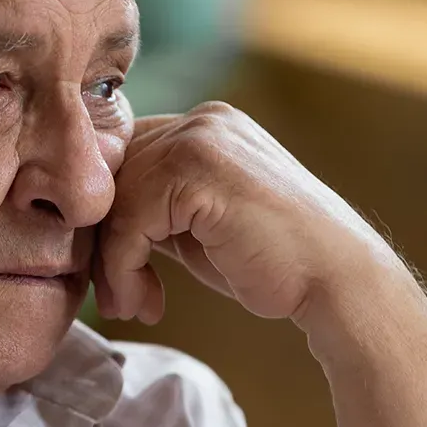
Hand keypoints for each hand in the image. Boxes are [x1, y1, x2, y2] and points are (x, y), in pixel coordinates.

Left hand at [94, 102, 409, 324]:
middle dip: (105, 242)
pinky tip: (145, 304)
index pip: (124, 159)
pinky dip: (123, 270)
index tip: (117, 273)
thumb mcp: (197, 223)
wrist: (338, 282)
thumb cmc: (270, 263)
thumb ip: (153, 207)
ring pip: (113, 201)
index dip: (109, 216)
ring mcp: (199, 140)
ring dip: (112, 264)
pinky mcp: (195, 173)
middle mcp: (201, 120)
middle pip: (112, 177)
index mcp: (205, 124)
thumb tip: (88, 217)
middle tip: (118, 297)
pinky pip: (127, 223)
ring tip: (132, 306)